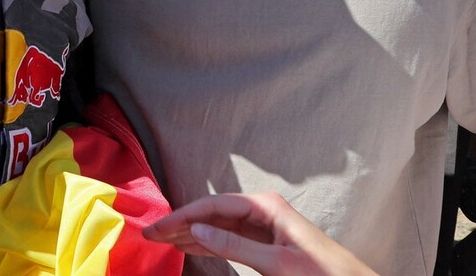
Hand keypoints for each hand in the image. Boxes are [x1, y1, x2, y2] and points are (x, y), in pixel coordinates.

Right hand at [143, 193, 377, 275]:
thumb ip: (234, 245)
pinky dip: (206, 243)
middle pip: (210, 213)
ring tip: (162, 241)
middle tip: (151, 234)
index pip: (212, 205)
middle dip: (180, 223)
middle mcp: (261, 210)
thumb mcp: (276, 261)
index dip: (182, 216)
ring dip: (189, 233)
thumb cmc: (324, 272)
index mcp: (264, 205)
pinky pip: (227, 239)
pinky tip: (189, 246)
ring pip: (216, 226)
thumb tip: (198, 229)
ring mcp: (262, 226)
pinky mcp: (264, 242)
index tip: (159, 227)